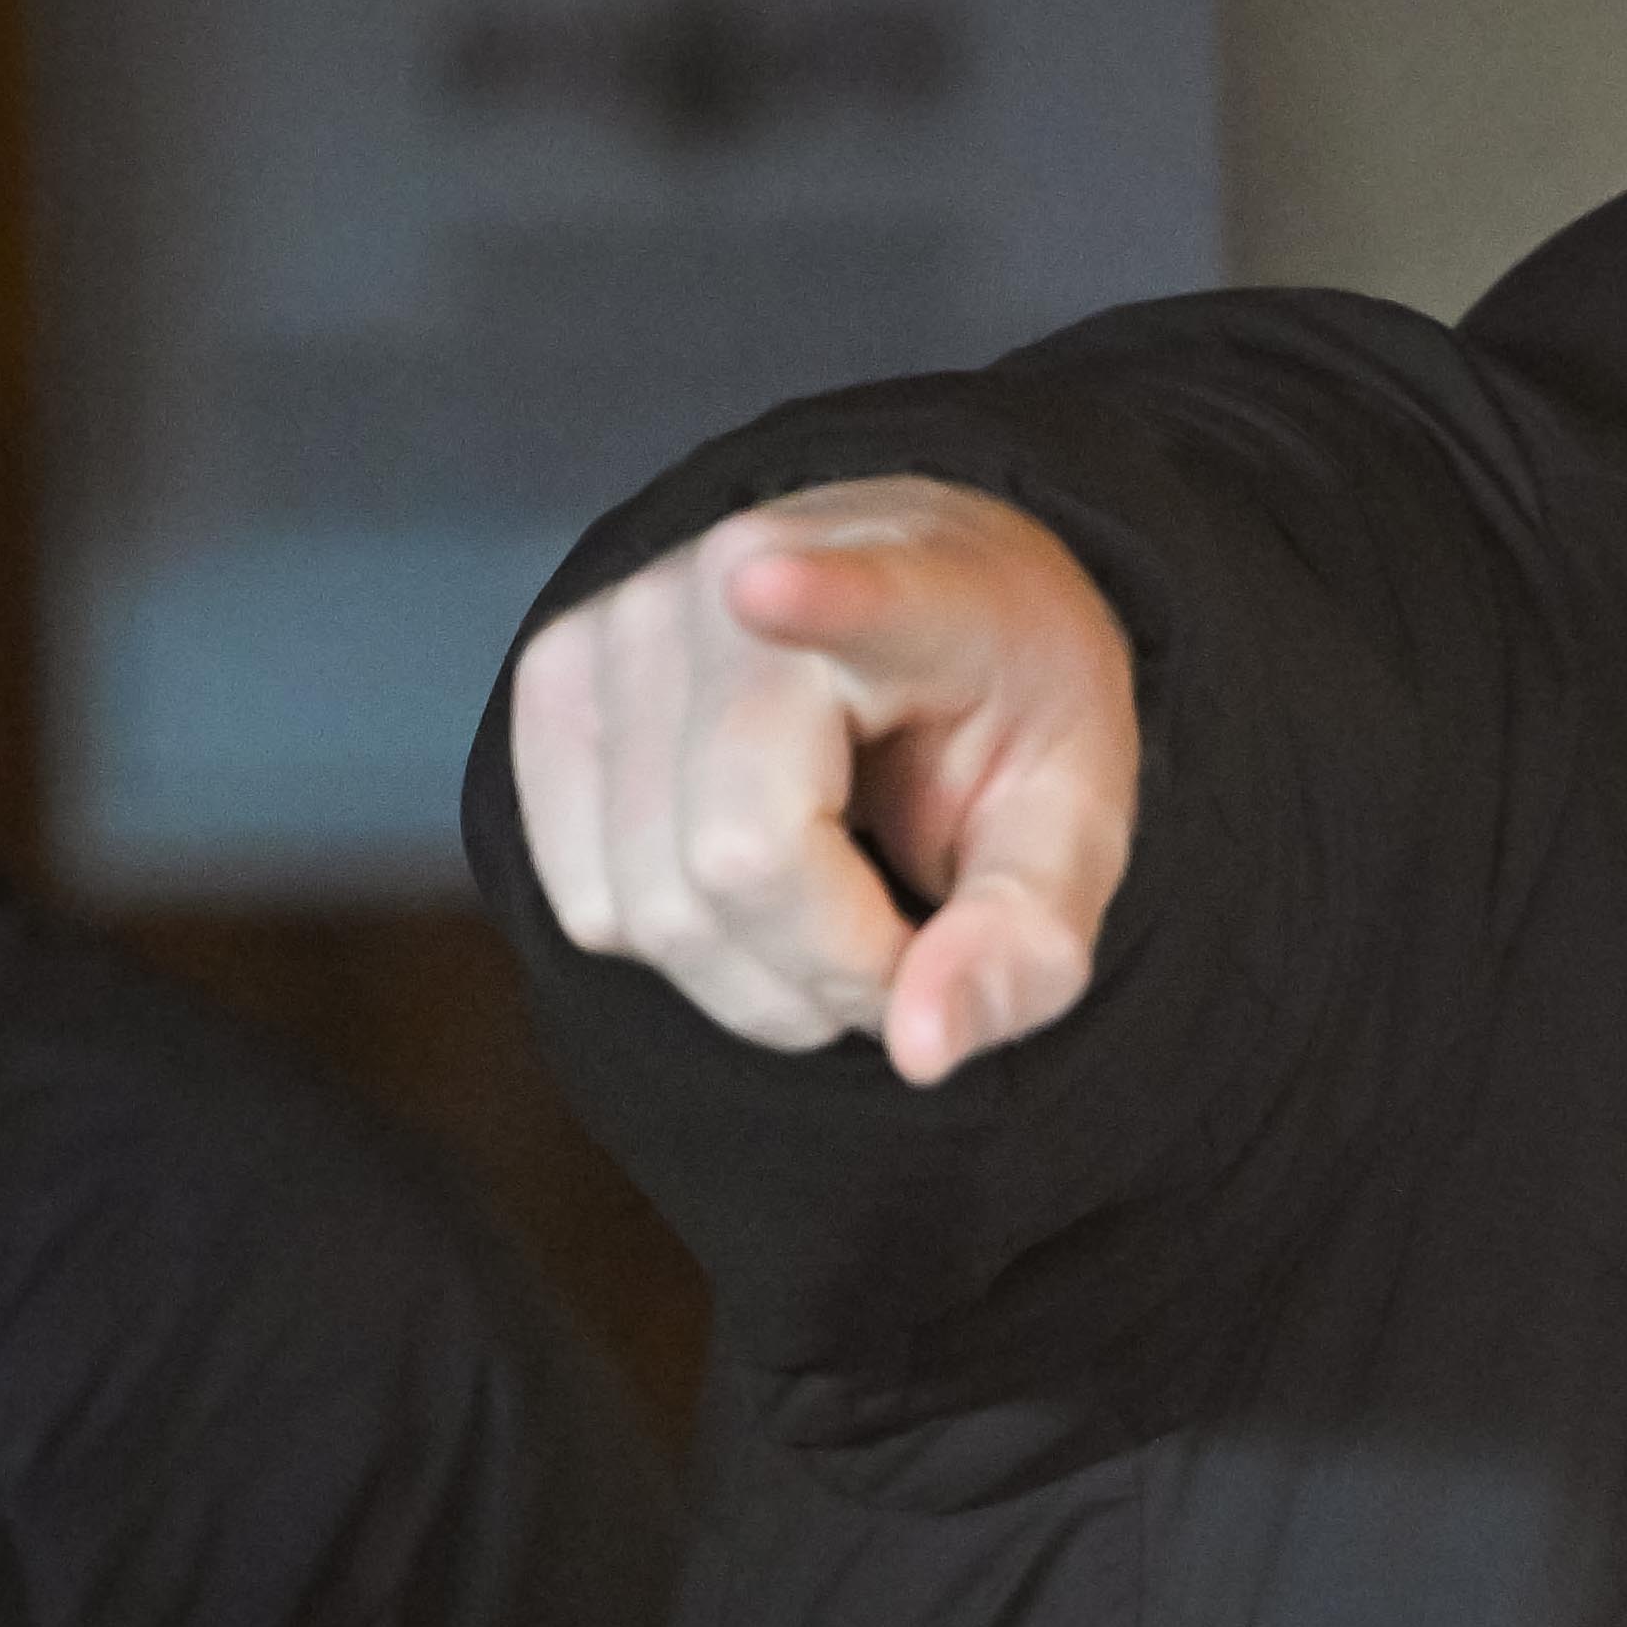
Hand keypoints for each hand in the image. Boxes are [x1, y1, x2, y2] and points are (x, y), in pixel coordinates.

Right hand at [506, 482, 1138, 1083]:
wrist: (925, 605)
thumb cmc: (1004, 724)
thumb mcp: (1073, 837)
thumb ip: (1023, 945)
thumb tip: (918, 1051)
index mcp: (928, 592)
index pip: (860, 592)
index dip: (814, 595)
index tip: (763, 580)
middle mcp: (745, 575)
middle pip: (738, 861)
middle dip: (834, 970)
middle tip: (910, 947)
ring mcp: (627, 620)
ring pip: (648, 906)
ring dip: (759, 977)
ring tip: (845, 915)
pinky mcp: (553, 677)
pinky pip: (589, 903)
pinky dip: (683, 945)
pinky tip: (758, 879)